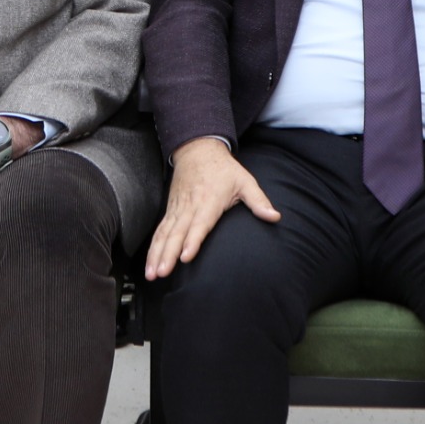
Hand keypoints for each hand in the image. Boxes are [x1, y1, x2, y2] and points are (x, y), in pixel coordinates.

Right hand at [145, 138, 278, 279]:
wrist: (197, 149)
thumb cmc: (224, 169)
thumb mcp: (244, 180)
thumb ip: (258, 201)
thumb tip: (274, 217)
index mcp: (209, 201)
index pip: (200, 224)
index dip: (192, 240)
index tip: (185, 256)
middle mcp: (190, 206)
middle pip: (177, 233)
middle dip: (167, 253)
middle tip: (161, 273)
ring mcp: (178, 209)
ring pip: (164, 234)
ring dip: (156, 254)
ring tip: (152, 274)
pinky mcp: (171, 210)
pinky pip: (160, 230)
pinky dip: (153, 247)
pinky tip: (149, 263)